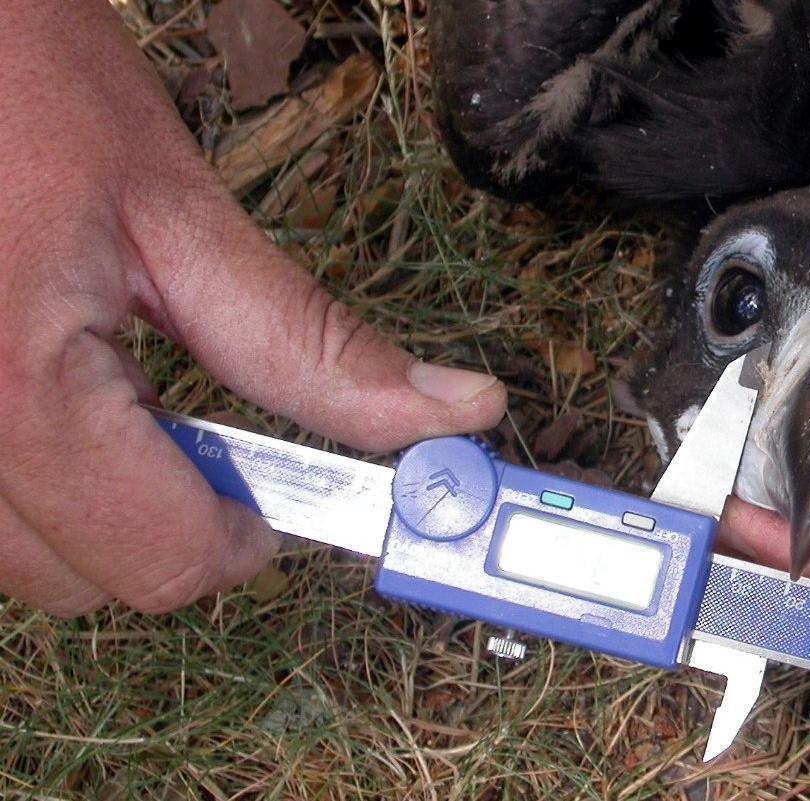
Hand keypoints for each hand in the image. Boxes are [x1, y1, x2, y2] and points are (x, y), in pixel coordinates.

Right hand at [0, 3, 505, 616]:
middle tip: (208, 435)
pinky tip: (57, 391)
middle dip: (167, 525)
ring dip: (91, 510)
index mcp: (18, 394)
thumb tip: (446, 412)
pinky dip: (30, 479)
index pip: (163, 559)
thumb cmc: (25, 81)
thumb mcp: (178, 209)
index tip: (285, 494)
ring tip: (121, 396)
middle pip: (85, 577)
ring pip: (15, 555)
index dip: (250, 535)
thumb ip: (305, 340)